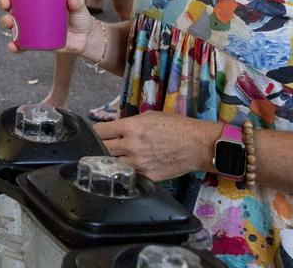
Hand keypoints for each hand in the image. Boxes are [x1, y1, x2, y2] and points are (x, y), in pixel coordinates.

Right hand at [0, 0, 92, 54]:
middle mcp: (30, 12)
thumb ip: (78, 2)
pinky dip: (14, 46)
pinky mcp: (33, 41)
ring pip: (12, 23)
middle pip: (10, 5)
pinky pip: (20, 44)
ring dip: (5, 21)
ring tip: (9, 21)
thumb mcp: (79, 7)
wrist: (84, 38)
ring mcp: (30, 26)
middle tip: (6, 2)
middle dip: (3, 2)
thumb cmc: (79, 18)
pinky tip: (13, 45)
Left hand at [94, 113, 215, 181]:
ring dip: (109, 161)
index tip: (93, 134)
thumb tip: (116, 128)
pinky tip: (124, 169)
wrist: (198, 145)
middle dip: (98, 146)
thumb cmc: (177, 126)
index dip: (94, 132)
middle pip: (102, 149)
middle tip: (99, 146)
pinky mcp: (147, 177)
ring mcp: (138, 164)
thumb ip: (130, 123)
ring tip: (109, 159)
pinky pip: (128, 176)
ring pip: (112, 165)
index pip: (100, 131)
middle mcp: (131, 145)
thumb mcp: (150, 116)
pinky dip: (124, 172)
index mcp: (131, 127)